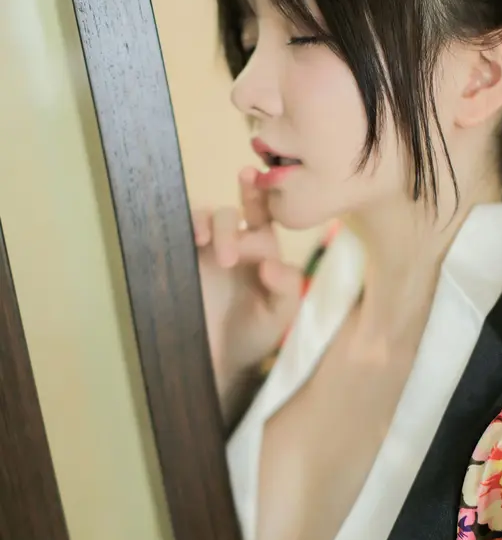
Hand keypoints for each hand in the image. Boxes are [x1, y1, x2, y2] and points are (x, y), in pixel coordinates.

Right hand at [192, 166, 302, 400]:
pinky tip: (187, 242)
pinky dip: (181, 232)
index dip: (256, 194)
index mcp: (262, 249)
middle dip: (229, 229)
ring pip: (203, 221)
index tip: (247, 178)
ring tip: (205, 246)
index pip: (263, 213)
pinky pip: (178, 235)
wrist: (216, 361)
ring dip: (207, 228)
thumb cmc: (252, 335)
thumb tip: (271, 263)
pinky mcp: (181, 260)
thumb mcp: (278, 316)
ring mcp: (204, 250)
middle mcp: (233, 242)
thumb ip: (286, 288)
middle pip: (230, 216)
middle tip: (228, 259)